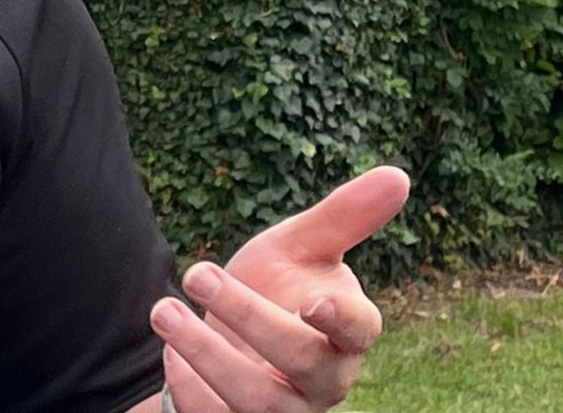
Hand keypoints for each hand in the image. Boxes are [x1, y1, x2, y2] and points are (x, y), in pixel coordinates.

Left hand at [150, 166, 410, 411]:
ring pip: (258, 402)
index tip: (312, 300)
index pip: (359, 330)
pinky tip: (170, 356)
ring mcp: (287, 409)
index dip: (341, 319)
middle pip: (299, 360)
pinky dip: (192, 392)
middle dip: (246, 316)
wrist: (230, 336)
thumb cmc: (277, 286)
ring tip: (164, 311)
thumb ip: (343, 216)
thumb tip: (399, 174)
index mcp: (347, 331)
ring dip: (206, 355)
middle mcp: (325, 378)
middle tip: (197, 271)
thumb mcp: (300, 247)